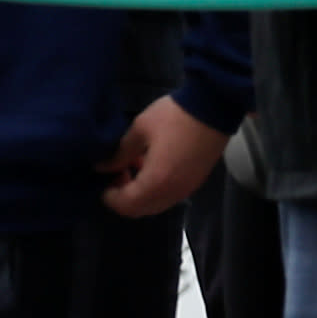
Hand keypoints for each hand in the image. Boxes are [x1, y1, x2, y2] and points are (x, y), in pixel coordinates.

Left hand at [94, 98, 232, 216]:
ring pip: (155, 204)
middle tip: (118, 171)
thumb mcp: (140, 130)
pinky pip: (169, 196)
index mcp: (155, 183)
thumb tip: (102, 167)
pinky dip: (155, 189)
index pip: (124, 205)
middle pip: (140, 210)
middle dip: (123, 196)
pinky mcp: (195, 182)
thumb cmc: (173, 117)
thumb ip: (119, 153)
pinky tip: (153, 165)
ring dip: (140, 193)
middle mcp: (171, 194)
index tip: (104, 175)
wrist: (213, 107)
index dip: (109, 195)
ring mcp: (186, 190)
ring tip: (135, 165)